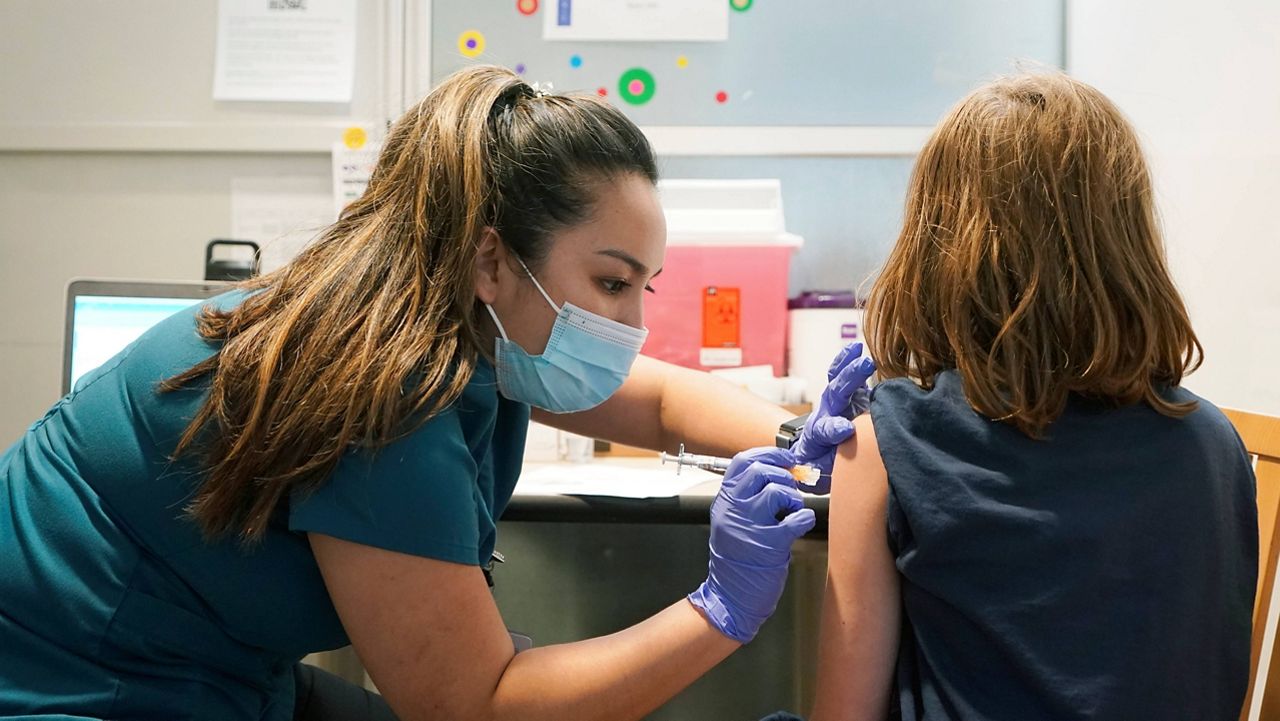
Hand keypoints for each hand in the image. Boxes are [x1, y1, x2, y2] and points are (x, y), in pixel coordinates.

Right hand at [688, 447, 815, 642]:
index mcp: (724, 502)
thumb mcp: (731, 521)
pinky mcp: (770, 545)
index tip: (785, 458)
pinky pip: (796, 519)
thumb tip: (775, 472)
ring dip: (793, 498)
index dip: (768, 454)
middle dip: (783, 476)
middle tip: (790, 490)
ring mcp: (750, 526)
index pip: (742, 462)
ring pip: (777, 490)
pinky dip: (804, 518)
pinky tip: (800, 524)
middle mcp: (733, 510)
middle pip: (760, 471)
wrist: (730, 597)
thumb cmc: (736, 559)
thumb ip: (746, 497)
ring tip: (791, 512)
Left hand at [789, 342, 875, 493]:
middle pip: (836, 395)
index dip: (834, 428)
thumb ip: (814, 472)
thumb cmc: (817, 466)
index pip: (825, 430)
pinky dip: (850, 362)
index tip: (845, 429)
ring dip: (850, 365)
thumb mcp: (813, 474)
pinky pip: (847, 377)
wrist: (813, 454)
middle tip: (864, 366)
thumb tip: (812, 473)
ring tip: (859, 351)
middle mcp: (828, 414)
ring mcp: (838, 404)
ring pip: (840, 382)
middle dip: (849, 379)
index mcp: (819, 436)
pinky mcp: (850, 397)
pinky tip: (855, 348)